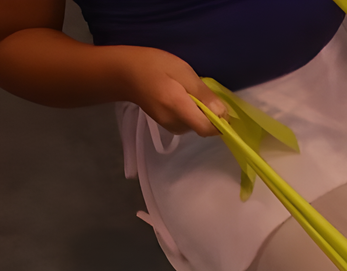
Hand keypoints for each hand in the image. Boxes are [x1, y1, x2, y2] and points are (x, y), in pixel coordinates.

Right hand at [108, 46, 226, 135]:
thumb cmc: (152, 65)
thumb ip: (202, 94)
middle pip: (203, 127)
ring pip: (195, 124)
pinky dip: (190, 112)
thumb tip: (223, 114)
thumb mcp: (182, 71)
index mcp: (177, 108)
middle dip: (209, 113)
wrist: (122, 73)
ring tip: (187, 91)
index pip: (207, 129)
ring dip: (199, 111)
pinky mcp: (165, 125)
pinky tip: (180, 96)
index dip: (220, 122)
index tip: (221, 106)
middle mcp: (174, 123)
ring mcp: (168, 126)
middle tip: (199, 90)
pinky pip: (187, 122)